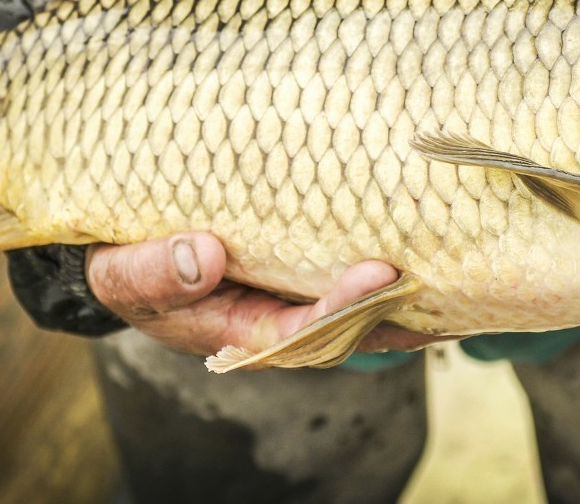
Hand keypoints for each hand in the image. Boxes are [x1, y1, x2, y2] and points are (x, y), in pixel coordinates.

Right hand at [86, 234, 439, 356]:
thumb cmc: (123, 264)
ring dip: (405, 294)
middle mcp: (272, 319)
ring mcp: (289, 296)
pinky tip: (429, 249)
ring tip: (459, 271)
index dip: (341, 308)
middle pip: (346, 325)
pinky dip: (386, 268)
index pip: (299, 331)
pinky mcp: (299, 267)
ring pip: (357, 305)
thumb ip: (156, 270)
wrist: (120, 251)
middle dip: (395, 305)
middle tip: (441, 275)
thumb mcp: (122, 272)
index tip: (378, 274)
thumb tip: (205, 256)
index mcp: (233, 329)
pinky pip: (346, 272)